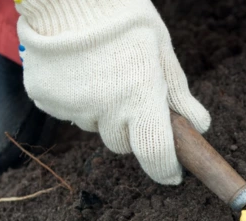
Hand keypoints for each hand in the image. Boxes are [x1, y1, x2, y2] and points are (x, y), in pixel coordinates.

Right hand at [16, 0, 209, 184]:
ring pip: (95, 126)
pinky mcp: (46, 98)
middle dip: (131, 128)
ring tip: (102, 72)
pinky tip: (78, 71)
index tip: (173, 175)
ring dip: (102, 111)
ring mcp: (73, 106)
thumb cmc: (127, 21)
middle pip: (123, 142)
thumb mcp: (162, 54)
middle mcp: (106, 108)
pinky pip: (69, 112)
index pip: (155, 153)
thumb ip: (178, 95)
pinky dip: (76, 100)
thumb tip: (199, 127)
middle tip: (130, 92)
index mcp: (140, 98)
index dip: (166, 169)